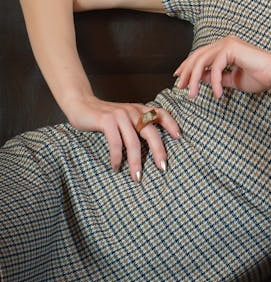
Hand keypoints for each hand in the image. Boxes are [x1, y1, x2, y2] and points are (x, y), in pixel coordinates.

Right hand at [65, 95, 180, 180]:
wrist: (81, 104)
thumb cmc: (104, 116)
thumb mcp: (124, 118)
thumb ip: (136, 126)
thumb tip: (150, 149)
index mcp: (139, 110)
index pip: (160, 113)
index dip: (171, 124)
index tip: (179, 137)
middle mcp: (132, 111)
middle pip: (151, 132)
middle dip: (158, 151)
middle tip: (163, 168)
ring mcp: (119, 115)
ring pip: (133, 141)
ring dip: (136, 162)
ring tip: (137, 177)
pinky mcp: (106, 120)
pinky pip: (115, 142)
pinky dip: (117, 157)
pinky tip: (116, 167)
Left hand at [174, 35, 270, 98]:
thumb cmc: (259, 77)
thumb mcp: (231, 80)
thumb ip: (216, 78)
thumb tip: (200, 79)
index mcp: (225, 47)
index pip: (200, 55)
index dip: (187, 66)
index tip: (179, 78)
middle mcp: (225, 42)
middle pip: (197, 56)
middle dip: (186, 72)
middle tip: (180, 87)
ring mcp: (228, 43)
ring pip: (202, 61)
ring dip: (195, 79)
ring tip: (192, 95)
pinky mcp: (232, 49)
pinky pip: (216, 68)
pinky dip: (214, 82)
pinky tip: (217, 95)